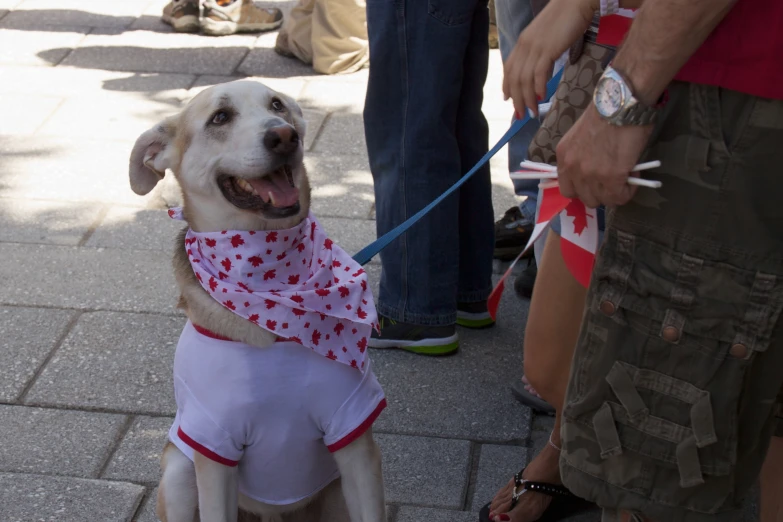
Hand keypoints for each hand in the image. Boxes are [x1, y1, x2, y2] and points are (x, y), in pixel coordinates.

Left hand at [503, 0, 596, 116]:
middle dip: (516, 99)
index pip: (509, 68)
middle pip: (515, 78)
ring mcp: (535, 47)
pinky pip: (538, 73)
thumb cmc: (566, 19)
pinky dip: (538, 87)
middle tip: (520, 115)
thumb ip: (542, 56)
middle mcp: (525, 45)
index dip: (506, 85)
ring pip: (525, 79)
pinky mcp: (548, 49)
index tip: (508, 99)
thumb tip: (541, 78)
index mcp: (523, 42)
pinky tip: (541, 97)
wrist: (576, 1)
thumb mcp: (547, 39)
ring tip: (532, 112)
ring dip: (527, 99)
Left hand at [556, 105, 652, 207]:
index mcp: (563, 157)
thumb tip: (596, 170)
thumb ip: (582, 156)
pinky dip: (628, 191)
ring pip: (602, 200)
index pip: (567, 188)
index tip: (596, 182)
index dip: (584, 188)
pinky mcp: (611, 178)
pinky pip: (619, 197)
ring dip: (615, 193)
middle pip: (584, 198)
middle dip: (600, 192)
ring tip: (626, 177)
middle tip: (613, 180)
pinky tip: (634, 176)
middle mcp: (573, 168)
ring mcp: (590, 175)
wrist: (621, 102)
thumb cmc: (606, 112)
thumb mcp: (581, 136)